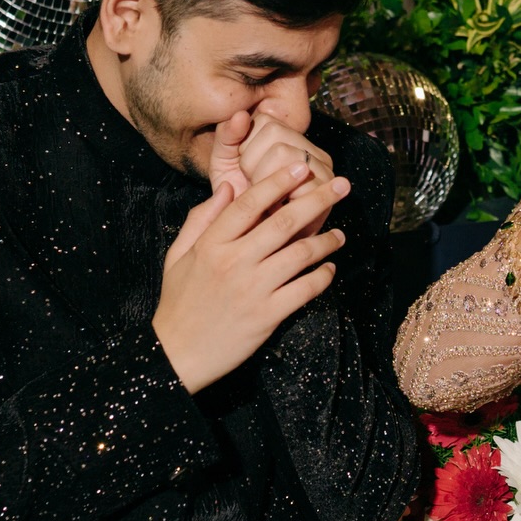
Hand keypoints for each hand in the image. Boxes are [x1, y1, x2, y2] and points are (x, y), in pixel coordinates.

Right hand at [152, 167, 348, 394]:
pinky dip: (322, 276)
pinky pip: (305, 290)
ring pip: (301, 254)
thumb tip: (228, 188)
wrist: (178, 354)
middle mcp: (234, 262)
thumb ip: (201, 218)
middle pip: (284, 221)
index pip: (250, 202)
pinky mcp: (267, 316)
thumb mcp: (178, 254)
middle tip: (342, 186)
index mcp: (212, 244)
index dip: (278, 181)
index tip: (301, 167)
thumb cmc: (179, 301)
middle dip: (318, 199)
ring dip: (327, 241)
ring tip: (340, 234)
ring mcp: (253, 289)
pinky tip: (329, 269)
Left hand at [208, 111, 336, 200]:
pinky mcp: (326, 189)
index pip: (264, 121)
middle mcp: (310, 147)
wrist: (251, 241)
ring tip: (266, 199)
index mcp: (288, 136)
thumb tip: (239, 115)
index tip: (246, 171)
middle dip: (253, 165)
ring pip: (284, 154)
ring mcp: (323, 167)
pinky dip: (277, 197)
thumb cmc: (238, 201)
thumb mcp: (224, 163)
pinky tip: (275, 209)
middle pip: (275, 134)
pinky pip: (296, 179)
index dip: (245, 148)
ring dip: (264, 181)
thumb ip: (227, 136)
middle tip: (256, 188)